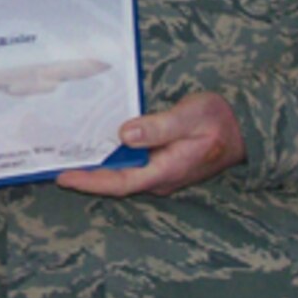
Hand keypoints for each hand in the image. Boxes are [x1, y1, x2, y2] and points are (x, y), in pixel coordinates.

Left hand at [55, 92, 244, 197]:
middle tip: (52, 163)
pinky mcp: (160, 164)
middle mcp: (159, 178)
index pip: (119, 182)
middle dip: (85, 175)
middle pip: (114, 181)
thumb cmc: (219, 120)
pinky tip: (95, 145)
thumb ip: (159, 126)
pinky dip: (110, 157)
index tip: (62, 176)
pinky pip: (130, 165)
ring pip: (121, 173)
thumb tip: (125, 133)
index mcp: (165, 170)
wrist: (244, 128)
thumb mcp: (190, 115)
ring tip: (66, 154)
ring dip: (96, 166)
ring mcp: (160, 173)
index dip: (89, 181)